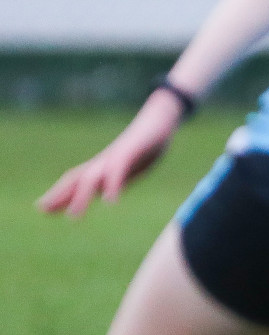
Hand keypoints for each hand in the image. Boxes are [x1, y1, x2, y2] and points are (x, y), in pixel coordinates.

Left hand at [37, 90, 185, 217]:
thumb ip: (117, 178)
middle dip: (60, 195)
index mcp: (104, 166)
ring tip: (74, 216)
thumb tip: (106, 191)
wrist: (160, 118)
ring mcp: (115, 157)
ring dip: (81, 197)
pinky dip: (112, 186)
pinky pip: (118, 171)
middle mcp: (104, 161)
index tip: (44, 208)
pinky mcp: (130, 153)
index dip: (60, 194)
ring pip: (92, 178)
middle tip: (41, 209)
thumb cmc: (148, 142)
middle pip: (76, 179)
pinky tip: (110, 201)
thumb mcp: (132, 165)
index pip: (75, 180)